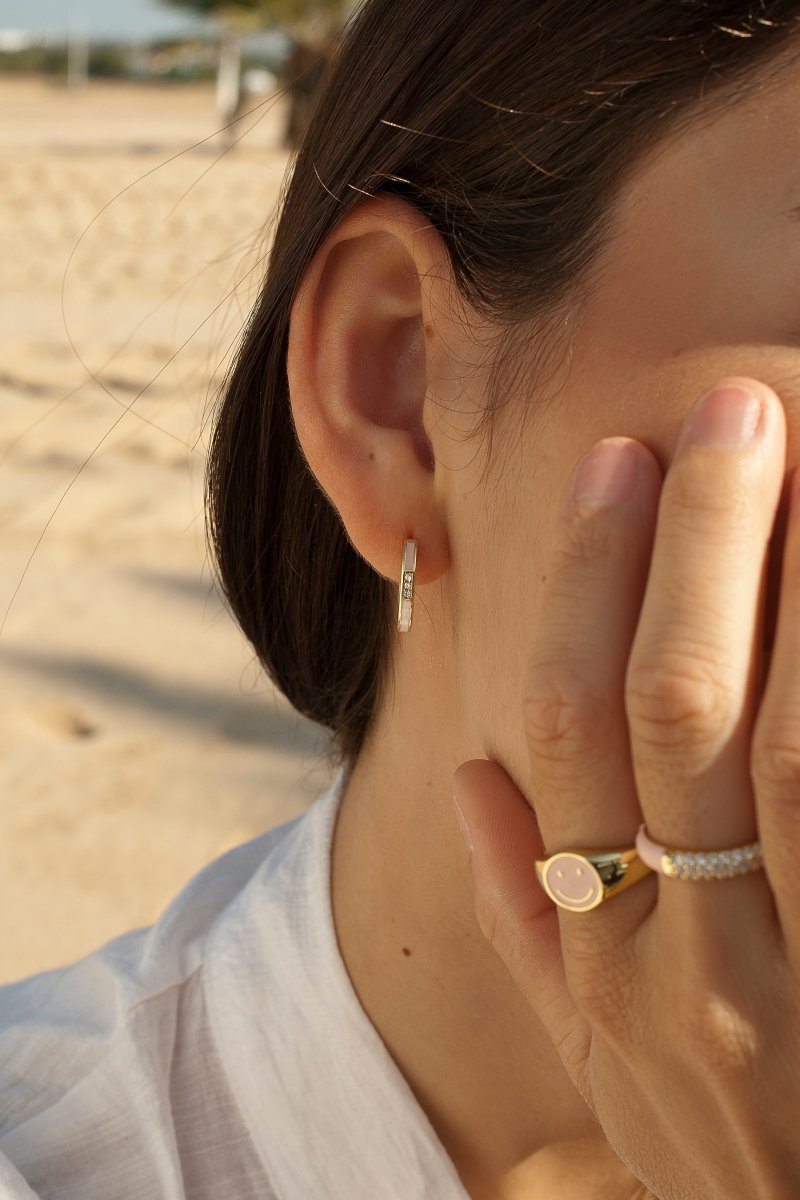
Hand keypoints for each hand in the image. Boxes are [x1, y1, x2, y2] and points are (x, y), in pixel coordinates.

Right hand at [450, 377, 799, 1199]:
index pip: (570, 729)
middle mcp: (695, 971)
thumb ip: (525, 929)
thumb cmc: (724, 1164)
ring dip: (797, 584)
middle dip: (700, 542)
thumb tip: (477, 778)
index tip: (620, 462)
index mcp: (605, 967)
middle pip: (679, 706)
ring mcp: (794, 978)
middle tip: (731, 408)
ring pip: (791, 741)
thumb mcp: (598, 1067)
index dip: (589, 577)